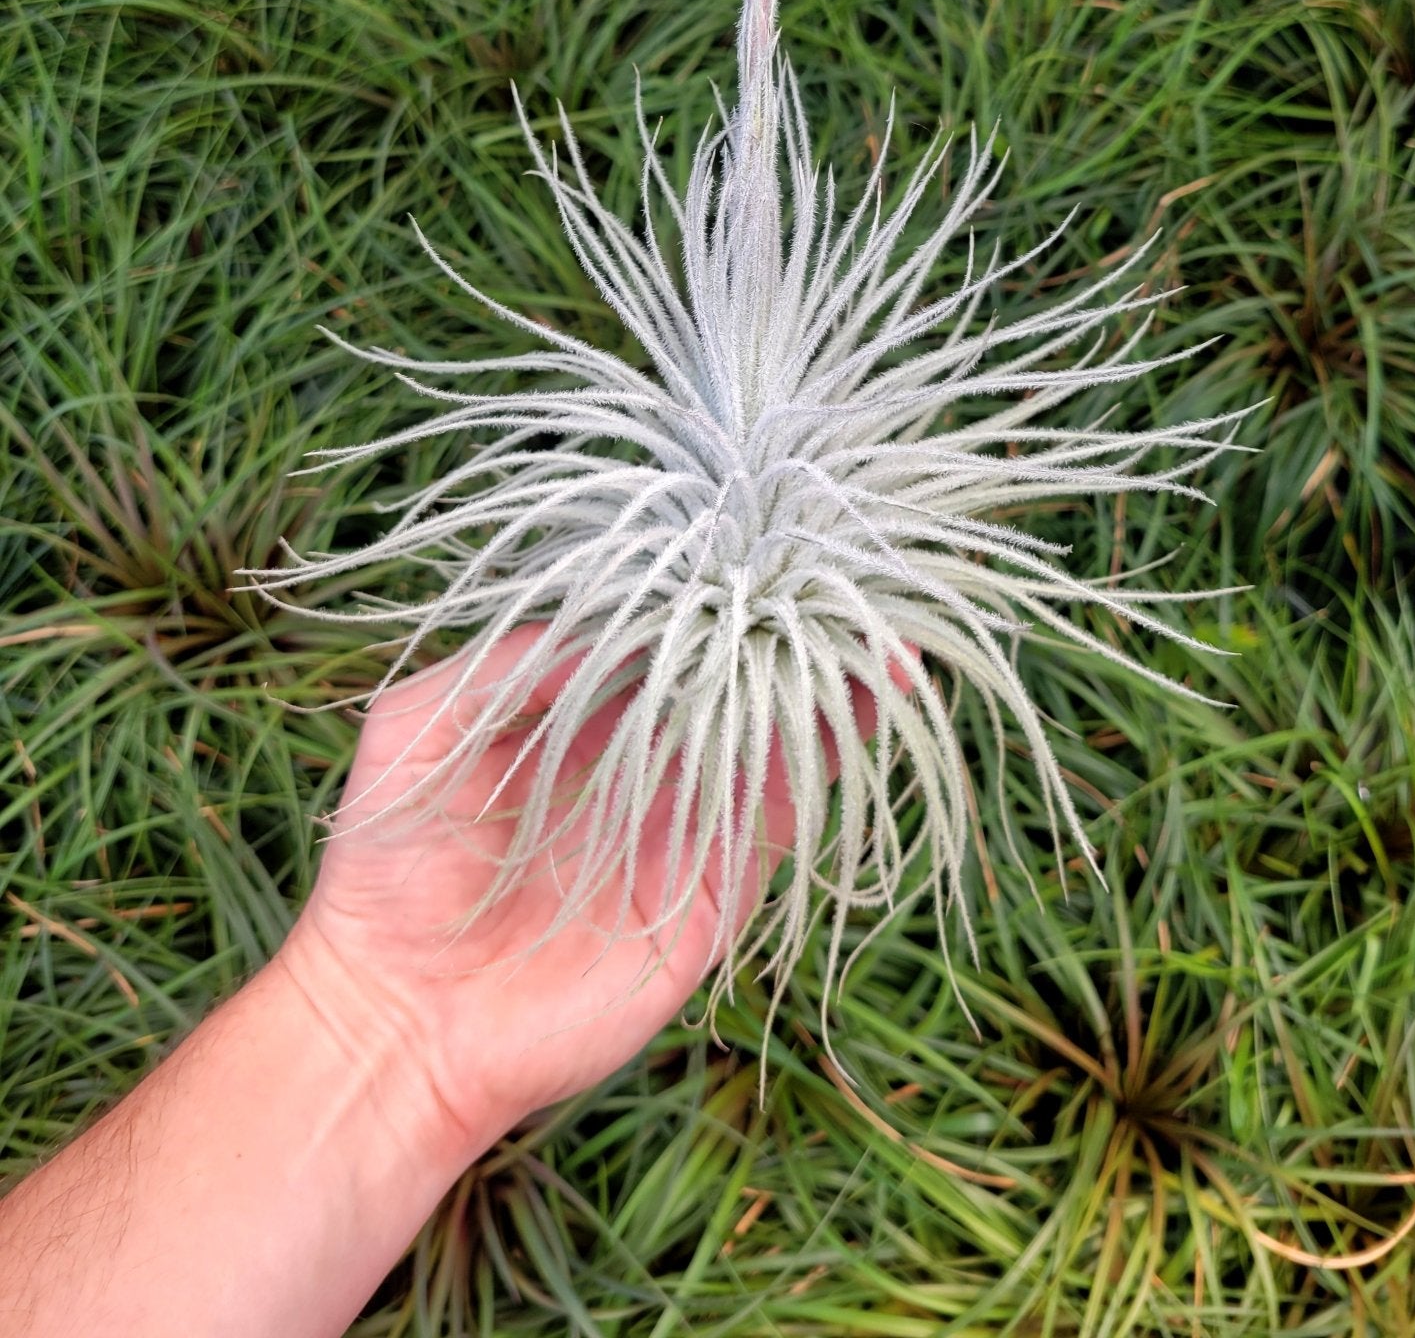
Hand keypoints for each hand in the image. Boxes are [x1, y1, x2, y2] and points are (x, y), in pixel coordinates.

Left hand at [280, 626, 891, 1161]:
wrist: (399, 1017)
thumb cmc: (386, 864)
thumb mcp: (419, 725)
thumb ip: (508, 661)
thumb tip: (611, 610)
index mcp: (579, 714)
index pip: (663, 634)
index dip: (710, 590)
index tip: (762, 539)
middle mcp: (643, 760)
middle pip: (735, 679)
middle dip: (790, 630)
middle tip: (851, 571)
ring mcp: (683, 823)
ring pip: (774, 738)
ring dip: (829, 687)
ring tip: (886, 631)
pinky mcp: (711, 890)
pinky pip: (779, 816)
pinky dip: (825, 761)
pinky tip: (862, 705)